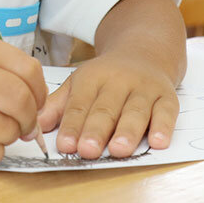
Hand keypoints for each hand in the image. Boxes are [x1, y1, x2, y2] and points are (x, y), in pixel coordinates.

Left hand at [37, 48, 178, 158]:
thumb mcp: (79, 83)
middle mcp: (119, 81)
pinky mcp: (167, 96)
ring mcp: (145, 88)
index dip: (72, 125)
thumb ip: (59, 105)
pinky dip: (164, 127)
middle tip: (88, 150)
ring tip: (118, 149)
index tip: (65, 145)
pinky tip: (158, 142)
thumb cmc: (107, 77)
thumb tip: (35, 125)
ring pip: (136, 111)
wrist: (144, 51)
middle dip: (96, 130)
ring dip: (127, 131)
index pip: (80, 104)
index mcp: (93, 77)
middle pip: (107, 108)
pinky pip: (167, 112)